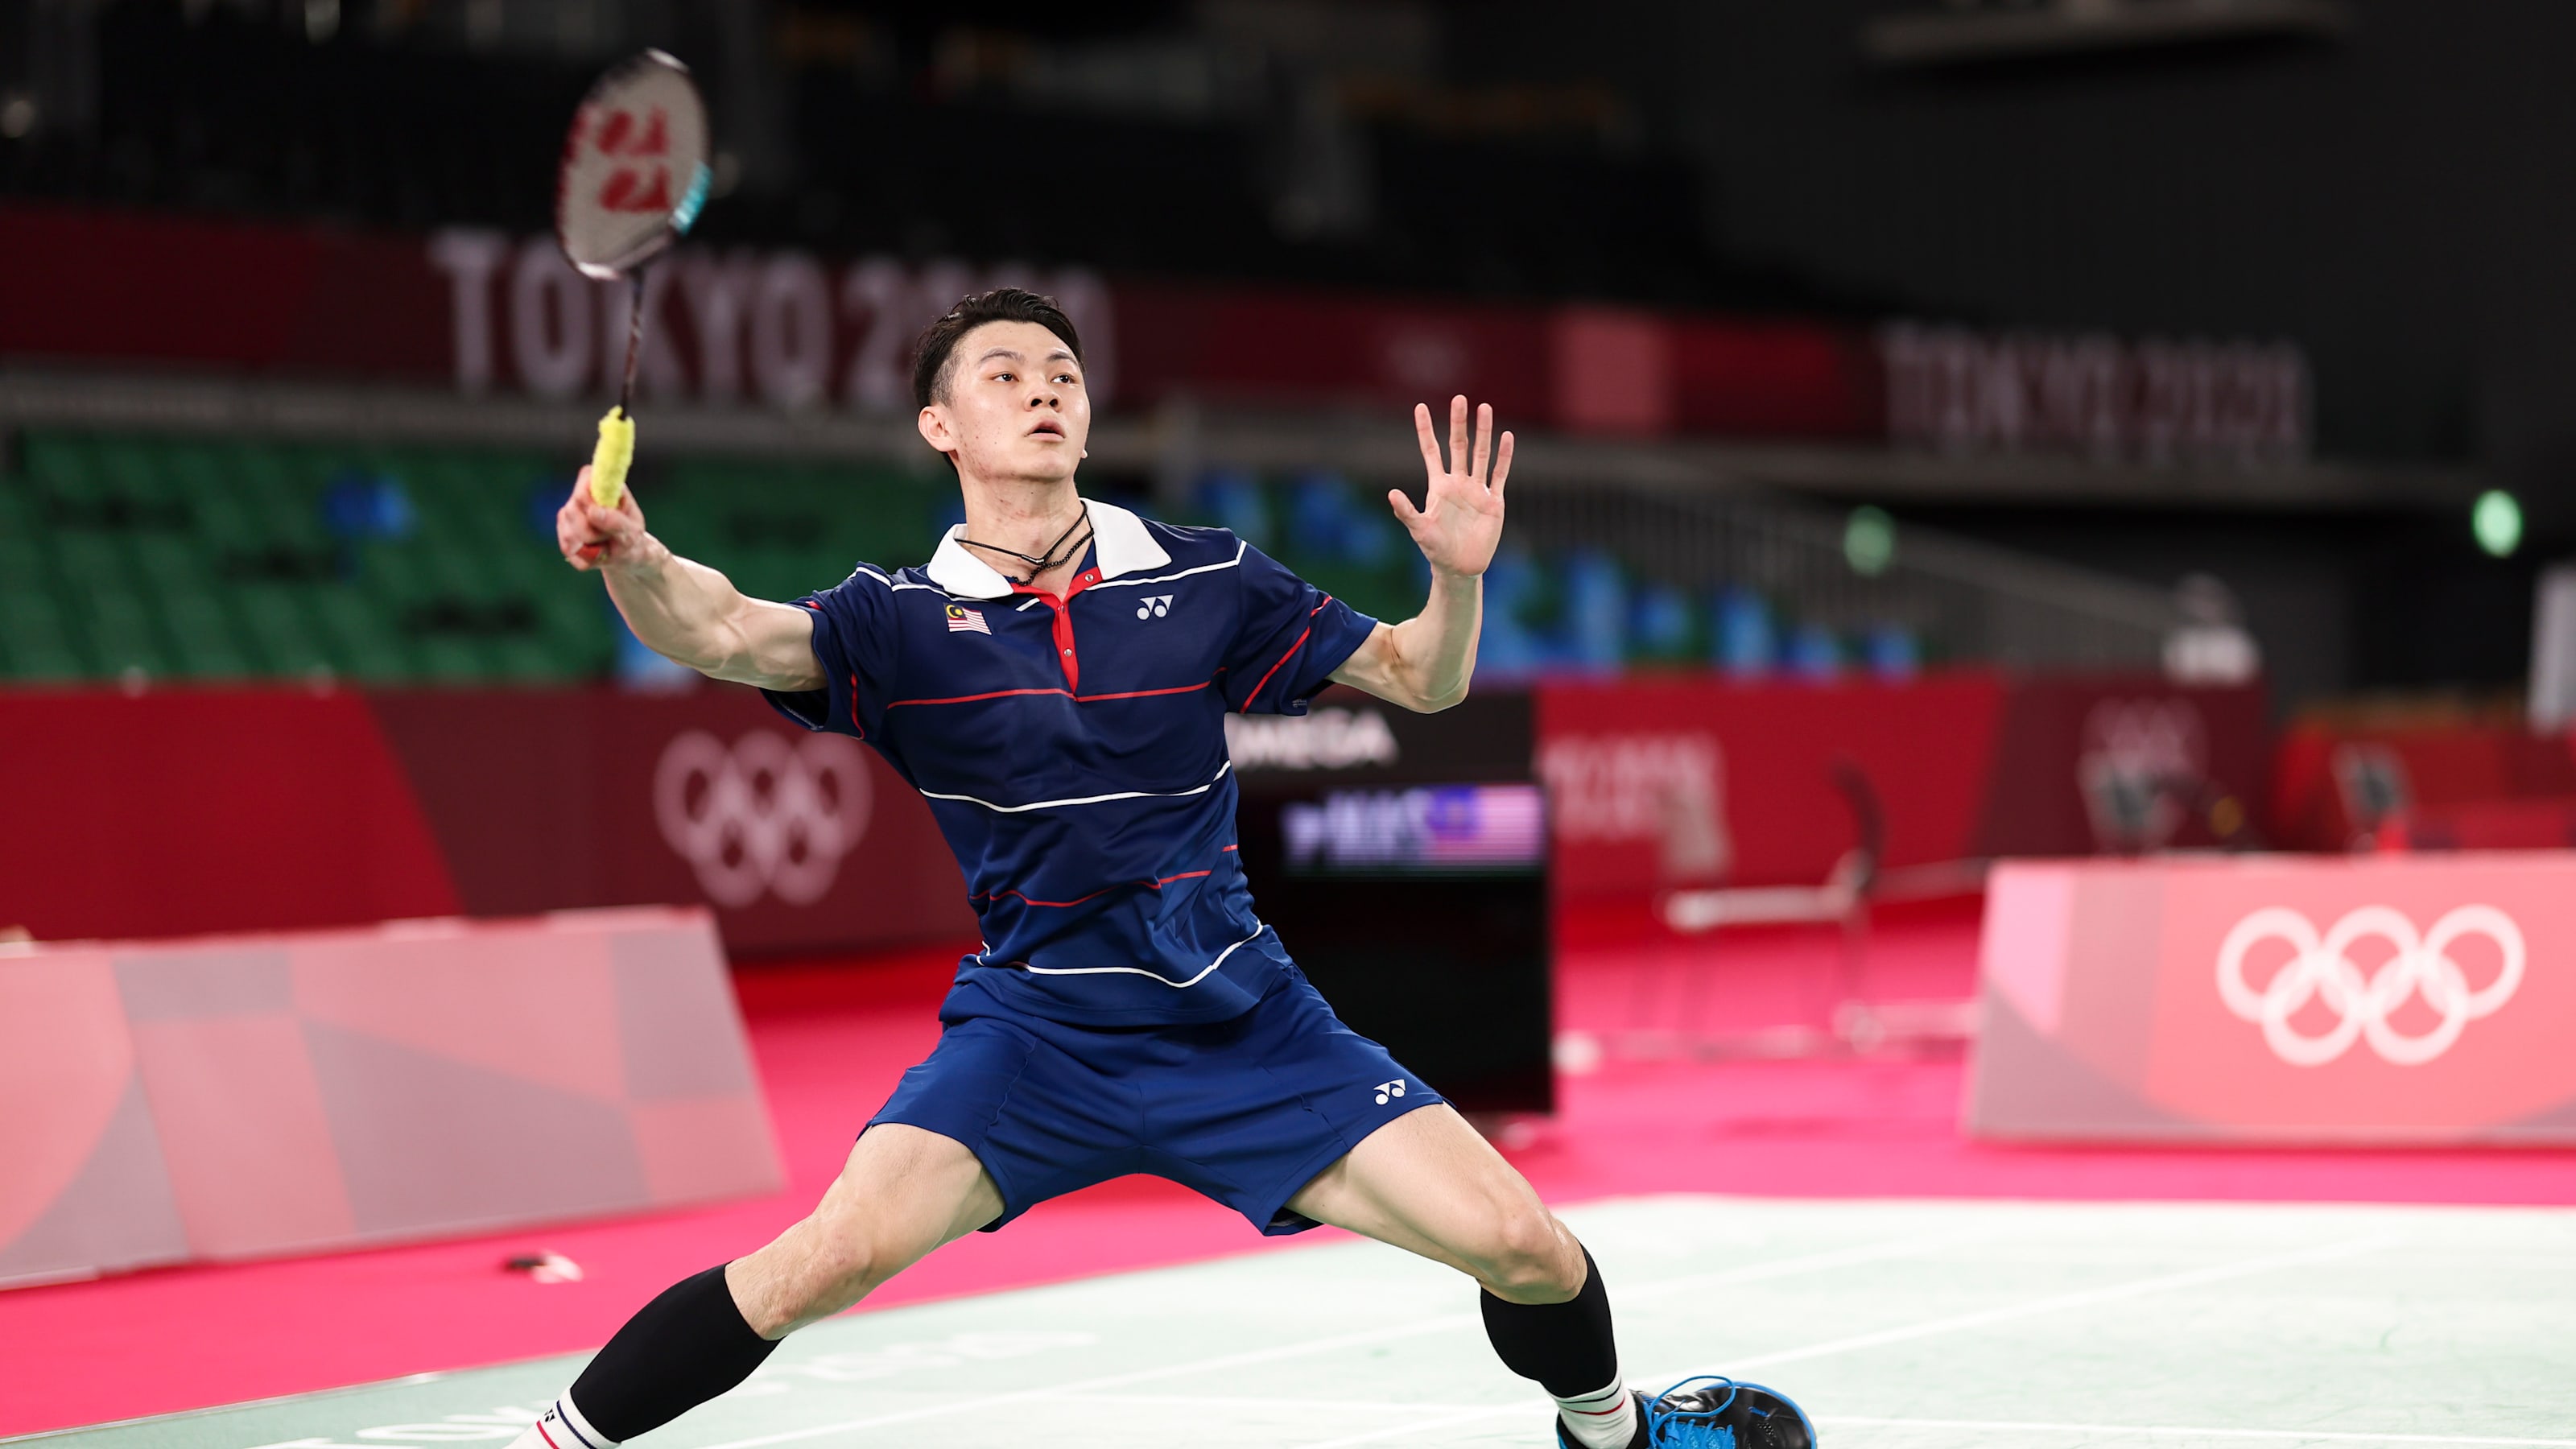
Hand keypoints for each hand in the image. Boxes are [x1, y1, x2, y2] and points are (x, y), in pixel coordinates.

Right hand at [556, 465, 650, 570]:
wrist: (626, 555)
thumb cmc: (631, 536)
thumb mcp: (632, 531)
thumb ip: (616, 521)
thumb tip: (593, 512)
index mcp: (602, 485)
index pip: (585, 479)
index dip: (589, 499)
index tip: (599, 514)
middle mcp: (580, 495)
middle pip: (573, 511)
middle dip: (593, 532)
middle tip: (610, 537)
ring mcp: (568, 512)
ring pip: (569, 533)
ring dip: (590, 546)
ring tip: (605, 544)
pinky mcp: (562, 531)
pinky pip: (567, 548)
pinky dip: (584, 557)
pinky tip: (595, 552)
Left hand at [1394, 395, 1510, 578]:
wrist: (1460, 567)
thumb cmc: (1436, 549)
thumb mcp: (1419, 529)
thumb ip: (1406, 511)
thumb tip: (1391, 493)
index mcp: (1438, 486)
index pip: (1431, 451)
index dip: (1426, 429)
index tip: (1420, 407)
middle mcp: (1458, 483)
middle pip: (1458, 445)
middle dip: (1458, 423)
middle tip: (1459, 399)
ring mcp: (1476, 490)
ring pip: (1480, 455)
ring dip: (1483, 432)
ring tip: (1484, 408)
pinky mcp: (1493, 501)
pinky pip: (1499, 475)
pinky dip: (1504, 457)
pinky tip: (1507, 437)